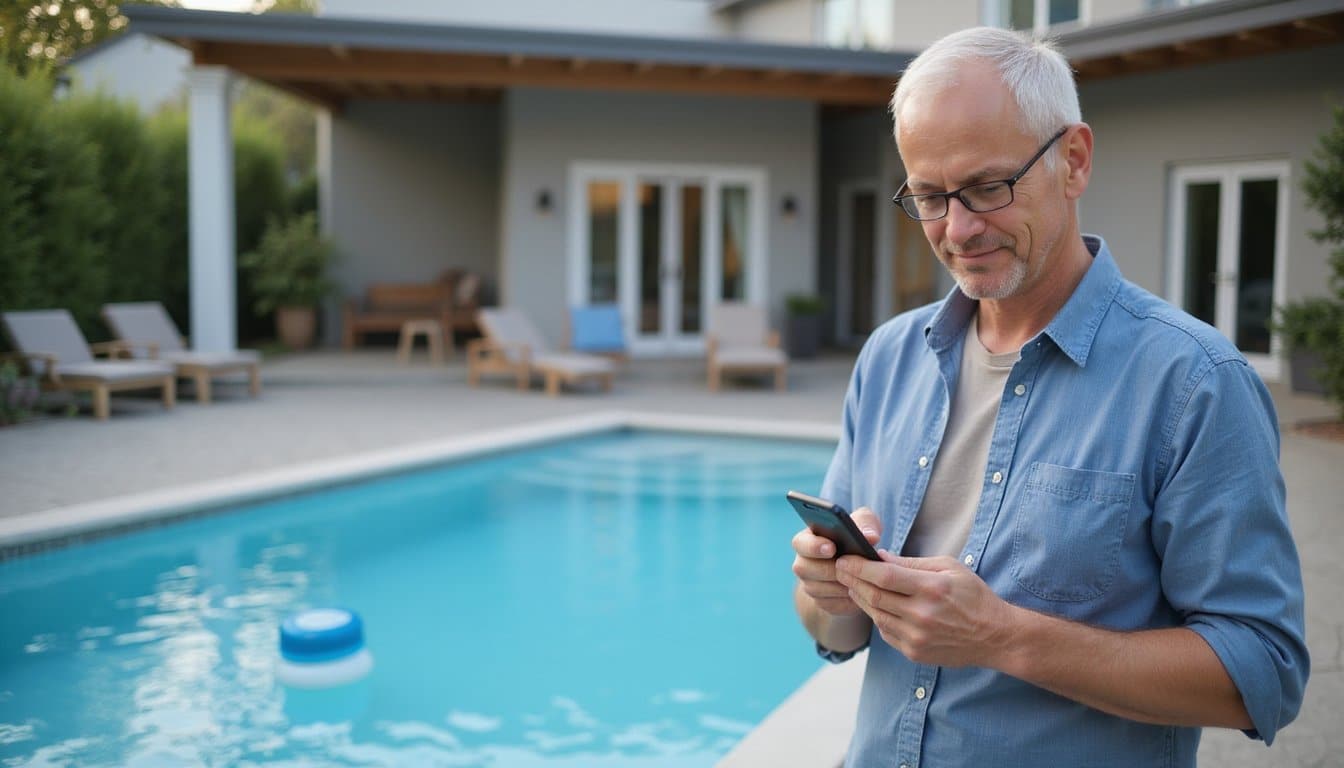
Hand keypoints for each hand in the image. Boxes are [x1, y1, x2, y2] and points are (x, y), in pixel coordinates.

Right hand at [792, 507, 881, 617]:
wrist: (858, 566)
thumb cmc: (857, 537)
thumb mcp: (864, 525)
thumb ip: (866, 524)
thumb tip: (870, 536)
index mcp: (807, 540)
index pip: (800, 543)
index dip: (813, 546)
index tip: (831, 548)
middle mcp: (803, 563)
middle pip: (804, 568)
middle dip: (829, 568)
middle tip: (850, 568)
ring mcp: (810, 584)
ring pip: (817, 589)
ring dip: (839, 585)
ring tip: (860, 579)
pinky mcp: (822, 602)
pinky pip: (830, 604)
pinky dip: (846, 600)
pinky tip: (860, 593)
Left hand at [835, 553, 1015, 667]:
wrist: (994, 636)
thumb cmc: (973, 595)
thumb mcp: (948, 568)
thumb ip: (911, 563)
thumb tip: (878, 557)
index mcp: (932, 589)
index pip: (884, 576)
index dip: (859, 567)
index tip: (845, 558)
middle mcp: (922, 615)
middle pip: (874, 596)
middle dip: (852, 580)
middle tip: (839, 568)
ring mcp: (916, 637)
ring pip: (875, 615)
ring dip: (860, 598)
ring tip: (851, 584)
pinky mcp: (914, 652)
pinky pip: (885, 631)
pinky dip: (876, 616)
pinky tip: (873, 604)